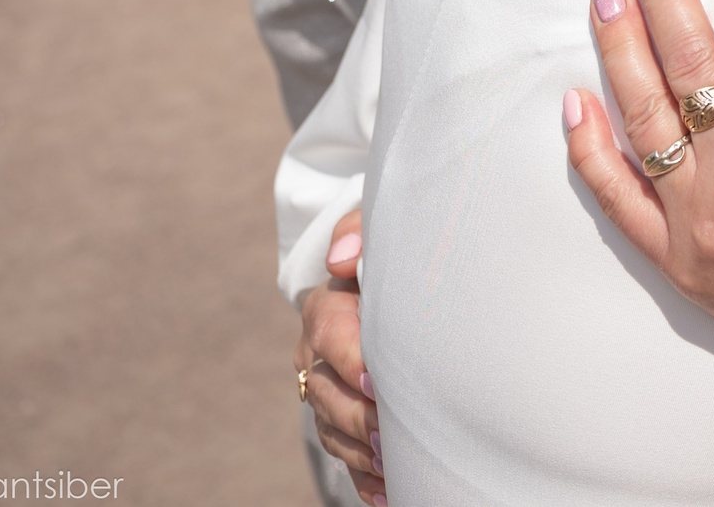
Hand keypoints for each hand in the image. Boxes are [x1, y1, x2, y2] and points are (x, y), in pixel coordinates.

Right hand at [296, 208, 382, 502]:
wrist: (395, 284)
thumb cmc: (393, 256)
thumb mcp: (380, 231)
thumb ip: (359, 232)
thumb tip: (343, 258)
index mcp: (328, 310)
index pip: (330, 334)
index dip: (351, 358)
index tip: (378, 379)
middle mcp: (318, 357)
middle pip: (329, 394)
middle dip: (361, 417)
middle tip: (393, 434)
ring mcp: (328, 392)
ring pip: (334, 431)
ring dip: (364, 453)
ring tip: (395, 467)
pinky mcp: (342, 420)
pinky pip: (348, 457)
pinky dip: (367, 478)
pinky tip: (390, 493)